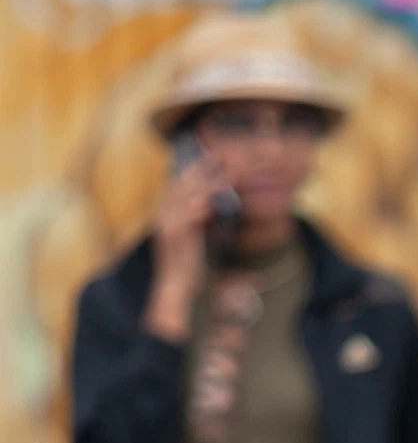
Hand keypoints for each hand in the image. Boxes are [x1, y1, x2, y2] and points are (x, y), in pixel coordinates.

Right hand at [143, 155, 226, 333]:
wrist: (174, 288)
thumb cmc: (188, 268)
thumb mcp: (196, 240)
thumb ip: (200, 222)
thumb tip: (211, 208)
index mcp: (170, 213)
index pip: (183, 185)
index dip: (198, 170)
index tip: (214, 158)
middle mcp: (165, 214)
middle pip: (184, 183)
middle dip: (202, 168)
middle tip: (221, 155)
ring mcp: (167, 224)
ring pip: (187, 196)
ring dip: (208, 183)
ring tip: (226, 173)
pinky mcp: (173, 236)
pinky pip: (187, 216)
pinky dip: (200, 207)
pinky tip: (213, 202)